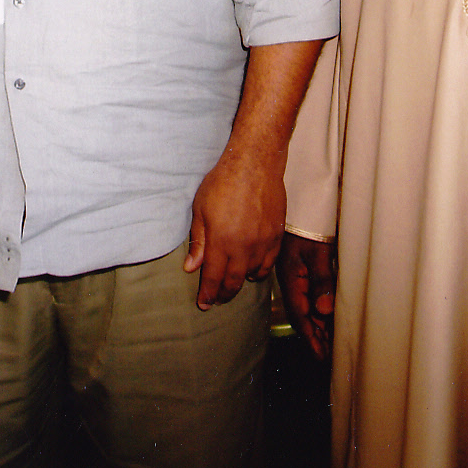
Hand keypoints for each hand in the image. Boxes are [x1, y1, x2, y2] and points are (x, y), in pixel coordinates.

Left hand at [183, 147, 284, 309]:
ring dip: (242, 282)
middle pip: (234, 281)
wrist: (255, 164)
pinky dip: (260, 271)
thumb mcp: (200, 209)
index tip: (204, 304)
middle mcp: (243, 246)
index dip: (208, 293)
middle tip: (216, 299)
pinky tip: (253, 271)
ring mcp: (263, 242)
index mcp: (221, 241)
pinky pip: (270, 263)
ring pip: (253, 274)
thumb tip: (191, 267)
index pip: (213, 277)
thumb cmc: (222, 182)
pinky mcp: (277, 235)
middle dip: (223, 293)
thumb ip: (198, 240)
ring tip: (233, 284)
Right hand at [276, 233, 335, 360]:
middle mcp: (293, 281)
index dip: (311, 338)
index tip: (320, 357)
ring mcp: (297, 275)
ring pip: (308, 307)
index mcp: (292, 280)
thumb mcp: (316, 252)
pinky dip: (320, 310)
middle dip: (316, 337)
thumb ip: (321, 281)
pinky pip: (310, 295)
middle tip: (329, 358)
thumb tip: (324, 311)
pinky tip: (327, 317)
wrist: (301, 202)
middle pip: (304, 315)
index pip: (301, 316)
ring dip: (319, 325)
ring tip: (330, 344)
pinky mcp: (304, 269)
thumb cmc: (307, 226)